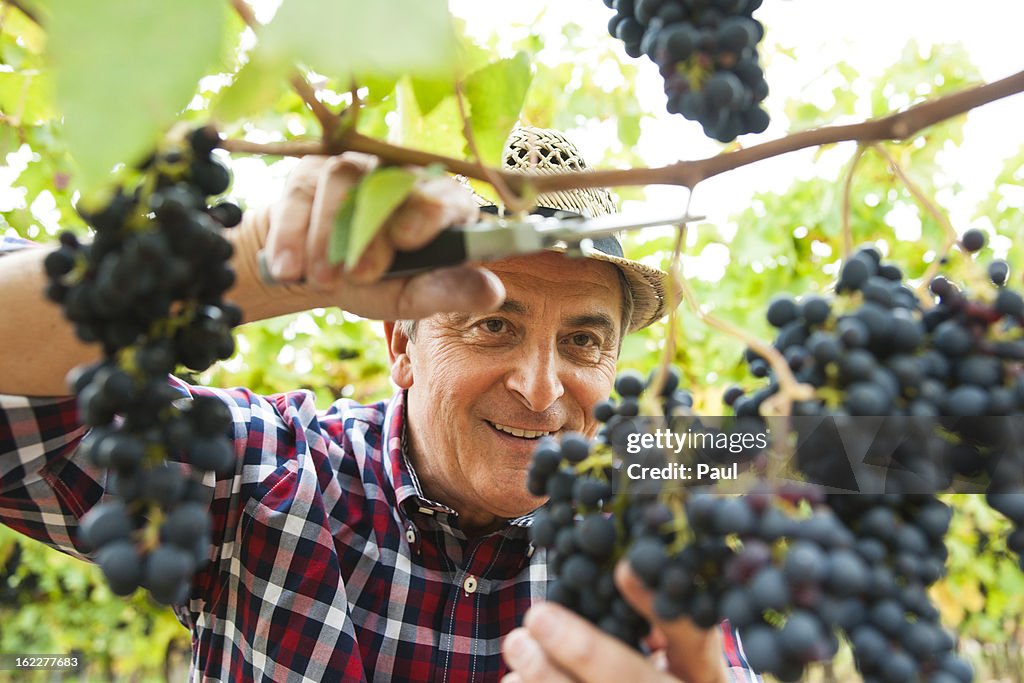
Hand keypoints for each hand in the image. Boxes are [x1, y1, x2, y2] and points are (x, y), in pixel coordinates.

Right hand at [237, 153, 504, 320]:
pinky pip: (300, 192)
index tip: (409, 241)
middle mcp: (399, 175)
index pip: (444, 195)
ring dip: (329, 235)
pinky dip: (291, 232)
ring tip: (322, 280)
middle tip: (360, 274)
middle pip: (391, 184)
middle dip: (373, 230)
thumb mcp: (411, 296)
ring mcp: (353, 167)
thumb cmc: (376, 282)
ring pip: (342, 180)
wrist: (315, 273)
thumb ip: (447, 292)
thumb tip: (492, 291)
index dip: (427, 213)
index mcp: (439, 202)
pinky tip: (289, 268)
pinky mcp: (309, 172)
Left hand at [501, 561, 728, 682]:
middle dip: (586, 651)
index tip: (622, 568)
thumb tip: (622, 566)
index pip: (692, 639)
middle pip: (634, 680)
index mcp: (707, 676)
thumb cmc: (677, 681)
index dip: (658, 608)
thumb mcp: (687, 656)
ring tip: (517, 643)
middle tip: (538, 615)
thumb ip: (664, 620)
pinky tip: (512, 682)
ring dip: (549, 678)